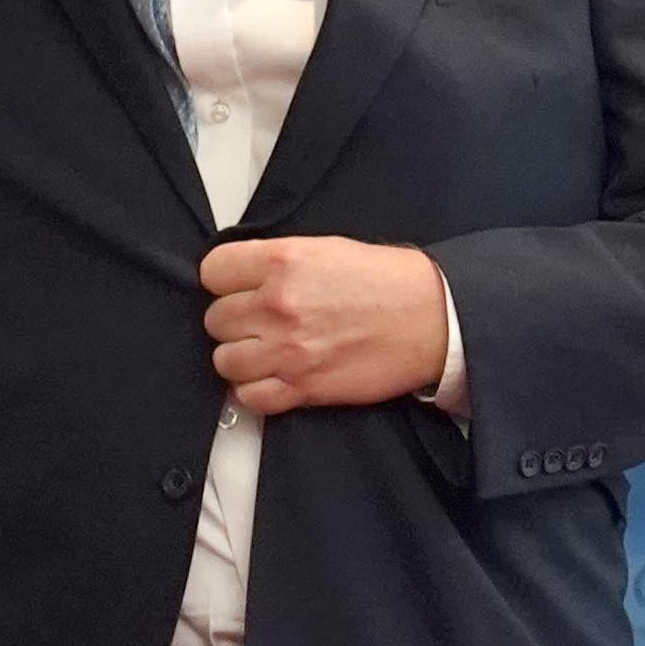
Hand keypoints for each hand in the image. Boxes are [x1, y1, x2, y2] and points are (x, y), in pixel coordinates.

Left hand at [198, 236, 448, 415]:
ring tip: (267, 351)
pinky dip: (255, 390)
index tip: (238, 288)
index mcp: (282, 261)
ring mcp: (287, 350)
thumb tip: (243, 278)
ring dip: (242, 357)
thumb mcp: (326, 249)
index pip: (212, 272)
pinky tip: (273, 377)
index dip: (224, 281)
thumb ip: (277, 262)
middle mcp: (278, 304)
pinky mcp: (302, 387)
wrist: (432, 319)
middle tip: (261, 321)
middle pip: (215, 319)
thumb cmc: (386, 282)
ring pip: (224, 360)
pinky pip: (249, 397)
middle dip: (235, 321)